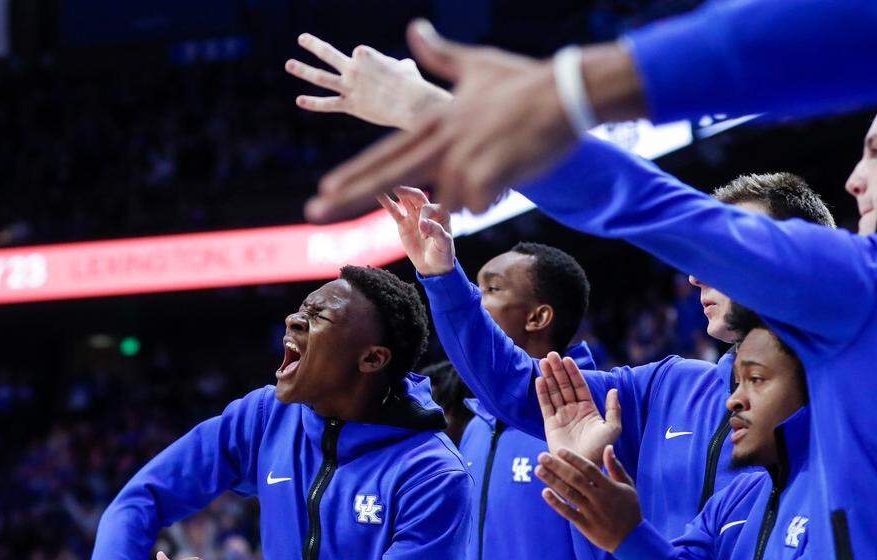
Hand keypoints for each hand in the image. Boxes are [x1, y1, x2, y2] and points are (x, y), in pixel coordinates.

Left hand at [286, 33, 451, 129]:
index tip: (385, 79)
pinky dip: (313, 103)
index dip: (372, 68)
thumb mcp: (406, 68)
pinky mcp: (350, 105)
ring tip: (289, 64)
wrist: (411, 102)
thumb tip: (403, 65)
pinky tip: (299, 100)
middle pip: (328, 54)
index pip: (359, 57)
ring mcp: (349, 86)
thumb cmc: (412, 85)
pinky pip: (328, 104)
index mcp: (365, 54)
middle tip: (302, 38)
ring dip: (303, 70)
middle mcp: (352, 68)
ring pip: (321, 77)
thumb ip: (400, 64)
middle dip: (313, 45)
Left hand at [306, 19, 561, 221]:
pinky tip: (509, 169)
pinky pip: (479, 205)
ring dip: (472, 191)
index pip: (385, 153)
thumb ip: (439, 54)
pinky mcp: (488, 176)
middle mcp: (441, 142)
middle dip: (347, 196)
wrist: (564, 95)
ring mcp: (463, 160)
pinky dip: (491, 195)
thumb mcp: (474, 64)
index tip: (323, 189)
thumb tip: (414, 29)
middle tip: (313, 212)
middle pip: (387, 175)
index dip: (351, 173)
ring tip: (498, 160)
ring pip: (451, 199)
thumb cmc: (521, 82)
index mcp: (435, 122)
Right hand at [376, 186, 453, 275]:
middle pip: (417, 197)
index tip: (424, 235)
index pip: (427, 208)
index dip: (424, 219)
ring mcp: (414, 217)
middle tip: (397, 190)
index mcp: (441, 214)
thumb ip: (436, 232)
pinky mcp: (403, 223)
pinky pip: (395, 211)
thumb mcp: (444, 244)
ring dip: (397, 194)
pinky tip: (380, 195)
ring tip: (386, 186)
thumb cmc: (443, 254)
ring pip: (405, 201)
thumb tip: (423, 223)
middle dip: (408, 192)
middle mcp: (428, 212)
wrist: (433, 266)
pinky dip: (388, 203)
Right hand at [536, 352, 620, 463]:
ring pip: (554, 392)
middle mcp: (574, 410)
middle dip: (558, 370)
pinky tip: (539, 379)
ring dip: (549, 377)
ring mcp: (561, 416)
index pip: (579, 386)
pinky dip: (542, 393)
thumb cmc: (601, 450)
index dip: (573, 372)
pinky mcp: (550, 425)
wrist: (584, 467)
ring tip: (544, 361)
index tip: (567, 359)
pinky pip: (545, 405)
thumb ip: (613, 409)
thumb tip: (614, 390)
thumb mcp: (612, 428)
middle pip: (564, 385)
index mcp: (588, 409)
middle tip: (551, 355)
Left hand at [536, 445, 641, 551]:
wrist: (631, 539)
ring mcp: (591, 512)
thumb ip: (616, 467)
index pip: (589, 468)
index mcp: (609, 487)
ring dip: (552, 481)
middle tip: (541, 456)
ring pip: (569, 494)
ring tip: (538, 470)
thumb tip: (607, 447)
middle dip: (557, 466)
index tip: (560, 450)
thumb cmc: (629, 509)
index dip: (574, 458)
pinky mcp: (585, 525)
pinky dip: (556, 503)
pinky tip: (544, 492)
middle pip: (575, 479)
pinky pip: (568, 512)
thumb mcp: (627, 486)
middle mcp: (599, 498)